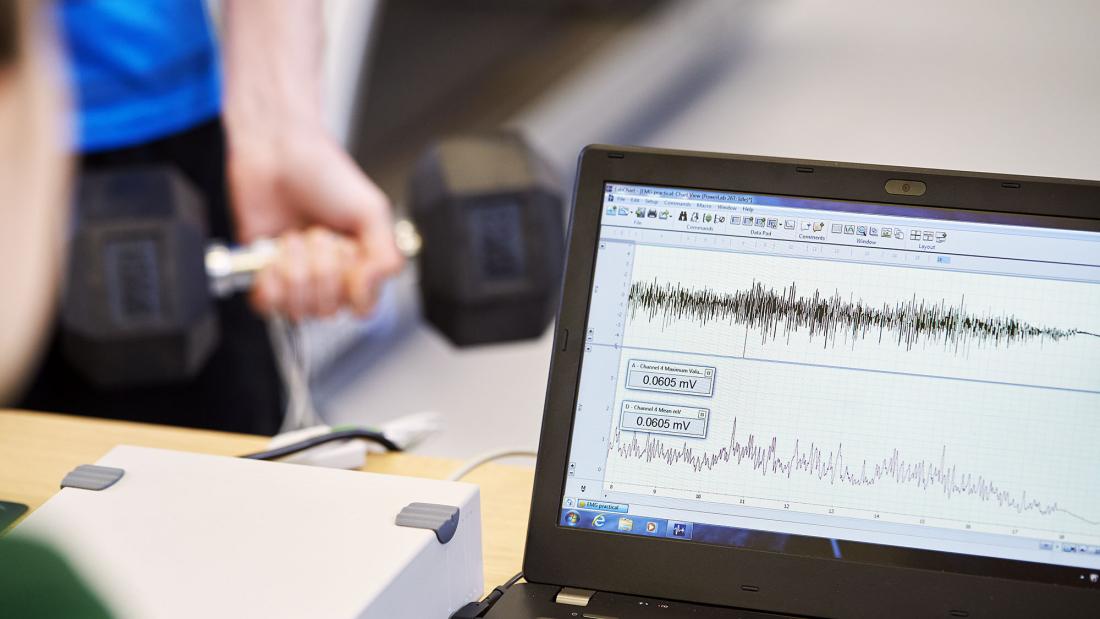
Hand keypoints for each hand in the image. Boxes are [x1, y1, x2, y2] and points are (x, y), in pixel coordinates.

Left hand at [228, 129, 403, 318]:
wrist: (276, 153)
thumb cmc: (324, 174)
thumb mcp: (373, 211)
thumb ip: (387, 257)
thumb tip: (369, 291)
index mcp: (361, 264)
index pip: (363, 307)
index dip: (354, 288)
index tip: (349, 254)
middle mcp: (330, 276)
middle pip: (328, 309)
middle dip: (321, 268)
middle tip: (319, 233)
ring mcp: (297, 277)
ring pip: (298, 308)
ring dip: (294, 268)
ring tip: (295, 237)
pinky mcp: (263, 275)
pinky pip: (267, 305)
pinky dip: (268, 281)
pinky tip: (273, 256)